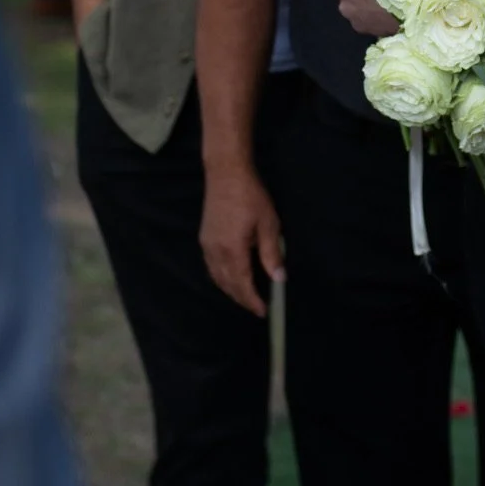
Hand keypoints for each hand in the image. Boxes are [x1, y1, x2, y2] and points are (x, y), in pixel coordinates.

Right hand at [200, 166, 284, 316]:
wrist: (226, 173)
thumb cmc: (251, 196)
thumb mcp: (268, 223)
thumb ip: (271, 253)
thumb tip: (279, 278)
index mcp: (233, 249)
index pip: (242, 284)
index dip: (252, 300)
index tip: (263, 311)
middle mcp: (216, 251)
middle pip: (228, 285)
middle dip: (242, 299)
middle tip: (257, 307)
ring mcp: (207, 245)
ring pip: (217, 277)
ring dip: (231, 290)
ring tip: (246, 296)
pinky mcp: (205, 238)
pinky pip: (212, 267)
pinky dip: (222, 278)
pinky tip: (231, 277)